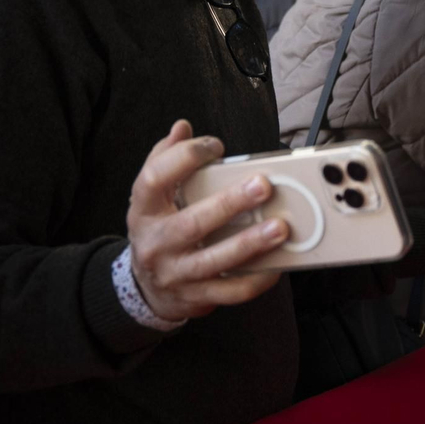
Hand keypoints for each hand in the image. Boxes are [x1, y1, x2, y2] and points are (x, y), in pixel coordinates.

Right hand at [126, 119, 287, 321]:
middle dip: (230, 204)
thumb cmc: (160, 227)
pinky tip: (278, 264)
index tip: (215, 146)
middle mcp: (156, 243)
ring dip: (249, 244)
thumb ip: (166, 159)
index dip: (183, 159)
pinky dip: (256, 279)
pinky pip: (230, 291)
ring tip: (280, 227)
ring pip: (214, 261)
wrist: (147, 287)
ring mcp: (175, 273)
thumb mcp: (153, 196)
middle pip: (192, 223)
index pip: (154, 179)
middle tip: (264, 186)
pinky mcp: (196, 297)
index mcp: (144, 210)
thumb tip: (182, 127)